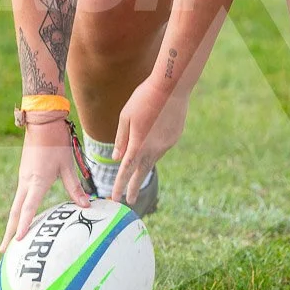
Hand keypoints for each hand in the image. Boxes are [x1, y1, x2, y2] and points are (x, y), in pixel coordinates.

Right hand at [0, 119, 92, 251]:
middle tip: (5, 251)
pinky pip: (20, 197)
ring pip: (16, 206)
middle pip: (16, 212)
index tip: (18, 241)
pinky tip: (22, 219)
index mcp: (37, 181)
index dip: (24, 225)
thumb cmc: (56, 142)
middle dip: (10, 233)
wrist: (42, 122)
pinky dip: (19, 212)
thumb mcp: (68, 165)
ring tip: (11, 240)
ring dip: (13, 223)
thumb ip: (75, 187)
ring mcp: (23, 178)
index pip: (28, 208)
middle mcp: (26, 182)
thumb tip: (86, 205)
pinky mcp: (25, 174)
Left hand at [113, 76, 188, 207]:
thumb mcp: (125, 116)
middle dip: (134, 188)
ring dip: (144, 166)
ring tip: (137, 169)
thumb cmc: (143, 98)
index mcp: (138, 144)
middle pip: (141, 173)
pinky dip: (154, 147)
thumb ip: (121, 139)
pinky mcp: (174, 139)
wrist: (171, 87)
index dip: (120, 186)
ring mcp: (165, 145)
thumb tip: (117, 158)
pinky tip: (154, 134)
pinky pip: (161, 148)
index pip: (126, 171)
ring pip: (152, 160)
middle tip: (130, 201)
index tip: (115, 198)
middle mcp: (153, 149)